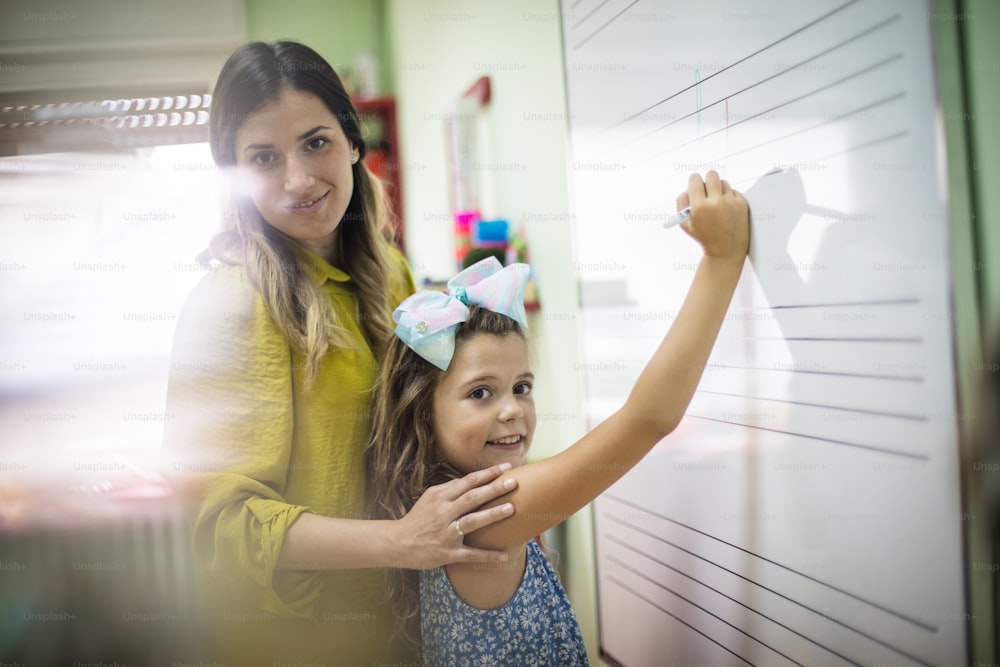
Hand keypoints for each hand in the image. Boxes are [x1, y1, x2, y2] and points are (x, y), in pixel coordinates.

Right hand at [394, 463, 516, 568]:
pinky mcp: (447, 553)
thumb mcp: (430, 498)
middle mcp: (443, 512)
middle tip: (514, 482)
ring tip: (511, 508)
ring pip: (472, 522)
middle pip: (472, 498)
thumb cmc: (417, 518)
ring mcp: (445, 533)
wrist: (397, 542)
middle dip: (494, 489)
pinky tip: (504, 556)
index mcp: (440, 496)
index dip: (488, 474)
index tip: (506, 467)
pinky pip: (470, 554)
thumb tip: (474, 479)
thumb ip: (450, 489)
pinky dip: (487, 555)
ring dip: (492, 515)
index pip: (468, 481)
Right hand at [676, 171, 749, 261]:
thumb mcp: (685, 224)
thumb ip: (681, 203)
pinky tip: (726, 209)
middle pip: (711, 175)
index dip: (694, 181)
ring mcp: (731, 202)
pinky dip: (729, 197)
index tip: (695, 185)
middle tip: (707, 188)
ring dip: (719, 189)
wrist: (726, 251)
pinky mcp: (742, 204)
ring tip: (717, 203)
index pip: (695, 179)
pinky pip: (733, 191)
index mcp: (699, 207)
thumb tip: (688, 188)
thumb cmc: (704, 237)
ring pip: (723, 182)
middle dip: (707, 180)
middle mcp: (716, 202)